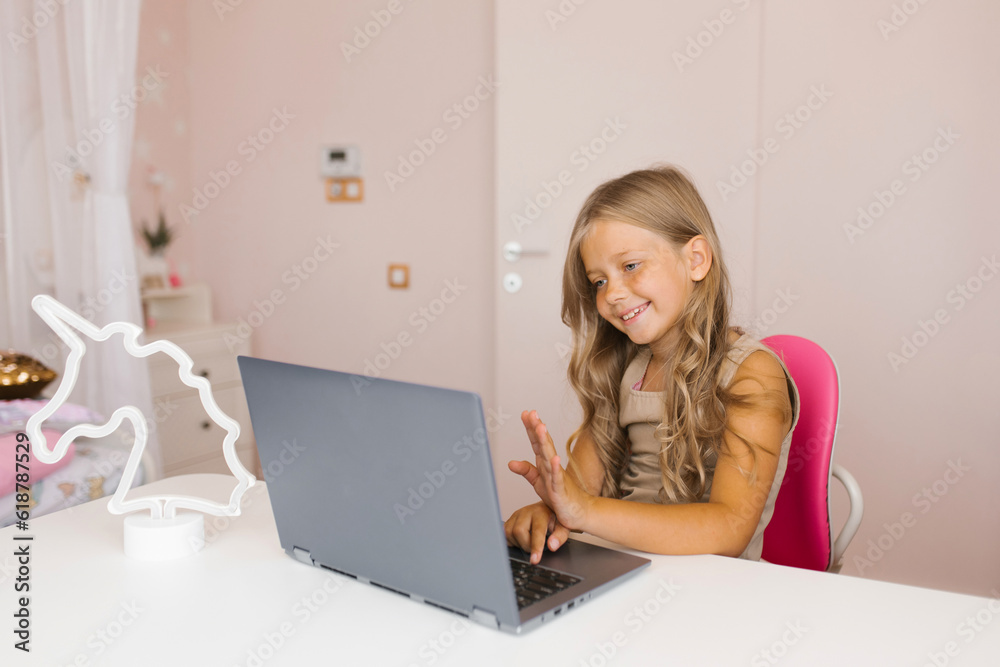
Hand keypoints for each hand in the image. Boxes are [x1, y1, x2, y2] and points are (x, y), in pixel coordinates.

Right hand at [504, 502, 569, 564]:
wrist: (548, 508)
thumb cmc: (556, 518)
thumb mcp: (564, 527)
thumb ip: (559, 537)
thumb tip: (552, 546)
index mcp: (541, 513)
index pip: (537, 532)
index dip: (535, 547)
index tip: (534, 560)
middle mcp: (526, 512)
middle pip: (518, 531)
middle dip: (525, 545)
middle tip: (533, 548)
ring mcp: (516, 515)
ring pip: (509, 532)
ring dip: (517, 543)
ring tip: (528, 543)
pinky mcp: (510, 519)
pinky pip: (504, 532)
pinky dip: (511, 540)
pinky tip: (520, 540)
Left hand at [507, 410, 591, 531]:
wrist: (578, 512)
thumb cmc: (559, 496)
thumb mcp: (538, 482)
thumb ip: (526, 470)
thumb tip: (510, 462)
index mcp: (545, 463)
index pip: (537, 442)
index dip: (531, 428)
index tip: (526, 413)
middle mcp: (551, 466)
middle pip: (543, 444)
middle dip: (538, 428)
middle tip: (532, 413)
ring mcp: (557, 476)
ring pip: (550, 457)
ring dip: (545, 442)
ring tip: (541, 427)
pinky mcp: (561, 490)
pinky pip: (558, 478)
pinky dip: (556, 468)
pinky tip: (555, 459)